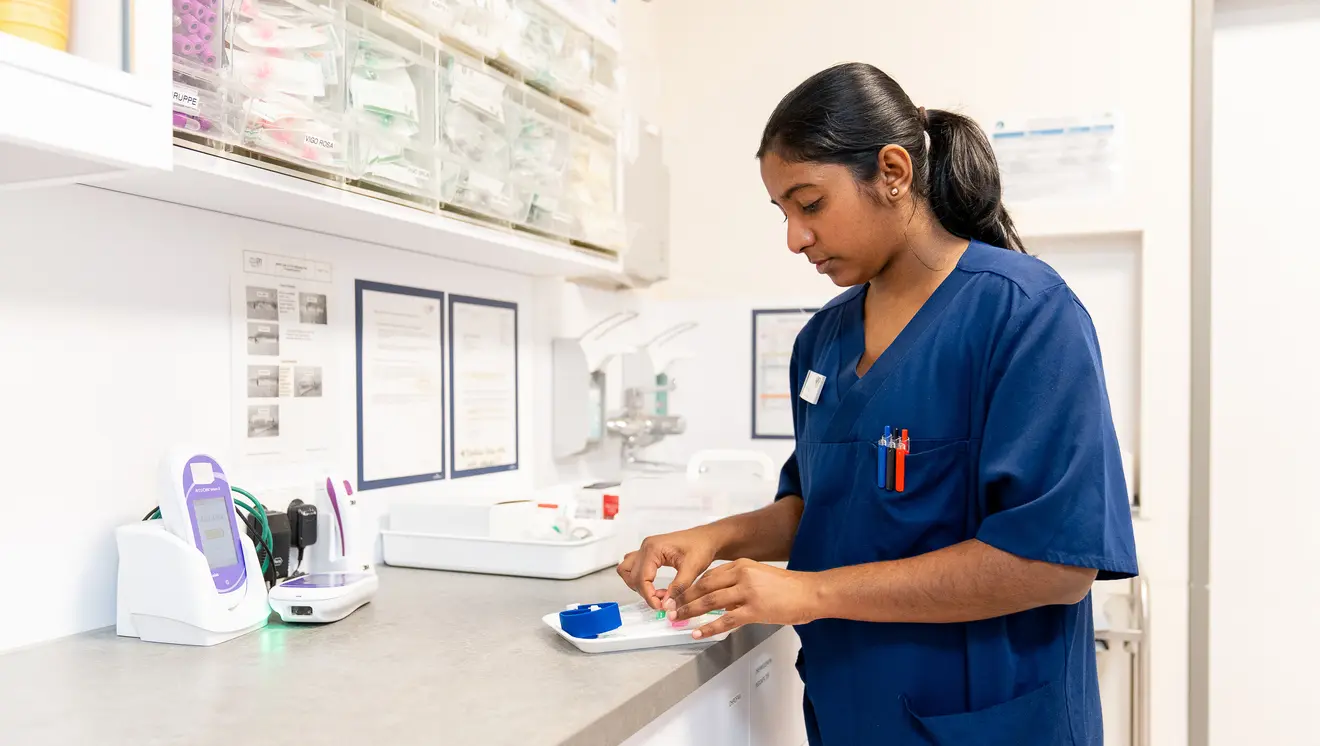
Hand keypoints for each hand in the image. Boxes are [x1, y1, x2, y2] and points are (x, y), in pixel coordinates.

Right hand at [617, 527, 721, 609]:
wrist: (707, 538)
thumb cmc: (701, 547)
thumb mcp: (693, 568)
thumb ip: (679, 587)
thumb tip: (667, 604)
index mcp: (654, 548)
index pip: (641, 577)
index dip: (649, 596)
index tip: (659, 607)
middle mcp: (646, 547)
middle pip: (632, 576)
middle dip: (645, 592)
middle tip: (661, 602)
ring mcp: (646, 549)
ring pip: (627, 571)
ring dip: (638, 585)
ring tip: (657, 594)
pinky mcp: (649, 553)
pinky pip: (634, 568)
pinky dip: (640, 580)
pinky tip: (655, 587)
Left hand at [670, 559, 820, 639]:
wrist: (810, 592)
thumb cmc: (789, 587)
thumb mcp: (759, 575)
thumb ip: (739, 583)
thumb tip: (720, 599)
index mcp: (742, 565)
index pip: (709, 575)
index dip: (691, 587)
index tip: (680, 595)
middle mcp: (742, 575)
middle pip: (705, 586)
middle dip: (685, 599)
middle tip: (672, 608)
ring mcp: (748, 592)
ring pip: (710, 602)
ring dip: (691, 612)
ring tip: (678, 620)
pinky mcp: (754, 610)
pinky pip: (726, 620)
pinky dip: (709, 627)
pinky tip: (698, 632)